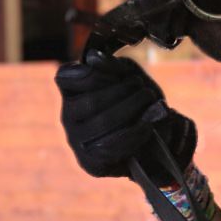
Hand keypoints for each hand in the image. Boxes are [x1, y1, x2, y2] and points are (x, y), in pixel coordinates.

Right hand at [55, 51, 196, 181]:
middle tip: (142, 87)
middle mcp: (68, 116)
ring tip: (148, 100)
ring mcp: (77, 140)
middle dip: (123, 91)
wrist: (155, 134)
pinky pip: (112, 147)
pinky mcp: (90, 162)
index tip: (118, 73)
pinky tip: (148, 125)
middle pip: (91, 102)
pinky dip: (135, 132)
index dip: (93, 73)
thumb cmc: (136, 99)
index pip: (66, 77)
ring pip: (102, 123)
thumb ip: (112, 65)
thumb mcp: (128, 75)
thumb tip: (93, 58)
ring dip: (131, 109)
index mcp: (71, 91)